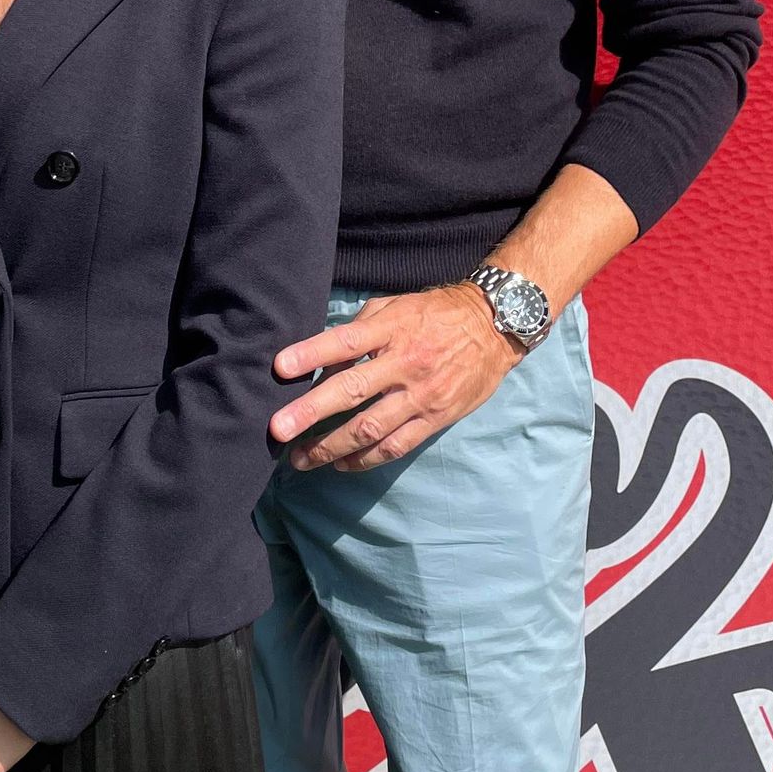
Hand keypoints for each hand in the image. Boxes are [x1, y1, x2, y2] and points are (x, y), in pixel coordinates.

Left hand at [267, 283, 525, 471]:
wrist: (494, 327)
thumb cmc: (435, 314)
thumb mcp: (395, 306)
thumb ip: (361, 329)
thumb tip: (324, 359)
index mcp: (393, 329)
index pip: (346, 341)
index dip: (311, 354)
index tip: (279, 367)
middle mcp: (405, 363)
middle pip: (352, 390)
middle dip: (312, 412)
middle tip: (278, 430)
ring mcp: (422, 395)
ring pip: (371, 428)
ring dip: (331, 447)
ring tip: (301, 458)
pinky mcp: (436, 419)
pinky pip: (396, 446)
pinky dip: (366, 459)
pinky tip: (341, 465)